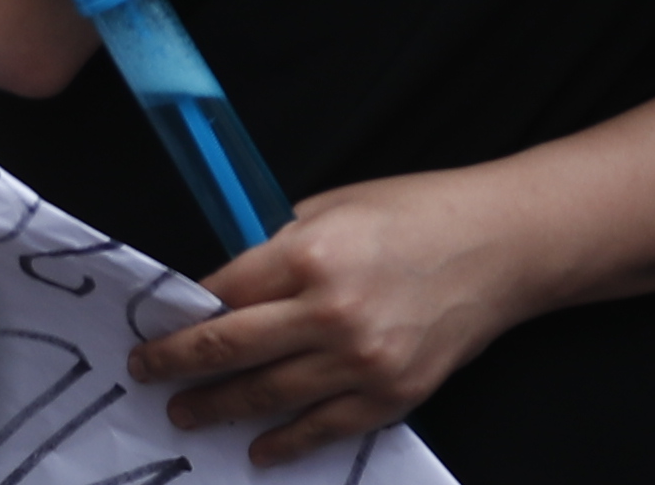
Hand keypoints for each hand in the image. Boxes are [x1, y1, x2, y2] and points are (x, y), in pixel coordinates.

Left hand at [135, 168, 538, 460]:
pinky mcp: (390, 393)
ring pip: (264, 396)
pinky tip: (258, 449)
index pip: (221, 293)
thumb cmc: (422, 212)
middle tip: (148, 374)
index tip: (157, 328)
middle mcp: (330, 310)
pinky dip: (283, 444)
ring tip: (187, 413)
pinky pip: (321, 428)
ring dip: (215, 409)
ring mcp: (361, 359)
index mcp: (311, 251)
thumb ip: (281, 247)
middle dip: (177, 366)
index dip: (181, 314)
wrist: (506, 244)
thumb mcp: (339, 206)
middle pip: (228, 350)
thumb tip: (228, 288)